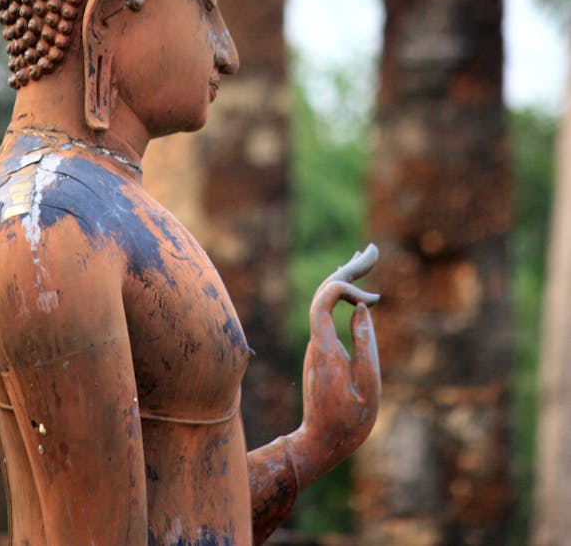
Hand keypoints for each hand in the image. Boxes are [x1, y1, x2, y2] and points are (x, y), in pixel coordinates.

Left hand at [289, 244, 380, 486]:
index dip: (345, 287)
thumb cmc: (348, 419)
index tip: (373, 301)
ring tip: (366, 256)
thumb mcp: (366, 384)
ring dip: (347, 278)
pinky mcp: (324, 347)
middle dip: (349, 269)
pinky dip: (343, 295)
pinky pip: (330, 311)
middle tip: (372, 249)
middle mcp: (318, 339)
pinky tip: (354, 288)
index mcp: (325, 346)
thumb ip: (365, 344)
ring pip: (327, 299)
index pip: (324, 299)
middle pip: (326, 292)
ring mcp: (319, 342)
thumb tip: (360, 308)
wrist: (323, 441)